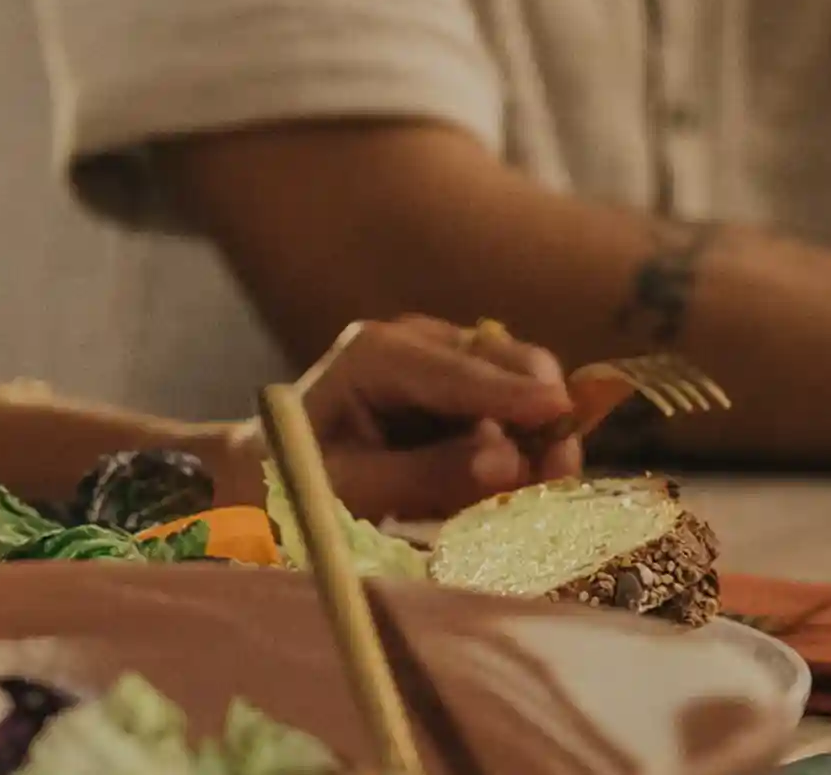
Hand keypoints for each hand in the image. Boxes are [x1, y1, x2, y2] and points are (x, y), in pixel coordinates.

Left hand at [216, 317, 583, 523]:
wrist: (268, 470)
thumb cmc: (295, 475)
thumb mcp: (348, 487)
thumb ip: (426, 474)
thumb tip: (506, 462)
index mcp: (375, 353)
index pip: (458, 369)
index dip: (513, 391)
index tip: (558, 411)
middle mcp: (414, 342)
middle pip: (503, 358)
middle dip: (541, 409)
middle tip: (561, 469)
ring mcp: (442, 361)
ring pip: (517, 384)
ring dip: (538, 435)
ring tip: (544, 486)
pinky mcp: (459, 390)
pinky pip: (509, 412)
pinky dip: (522, 445)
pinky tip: (517, 484)